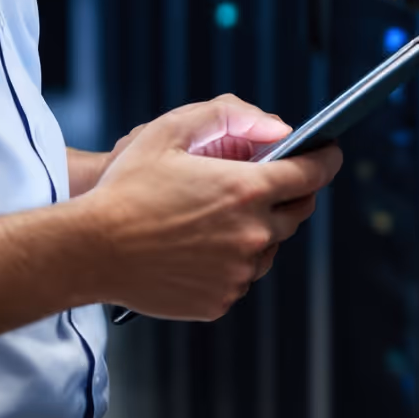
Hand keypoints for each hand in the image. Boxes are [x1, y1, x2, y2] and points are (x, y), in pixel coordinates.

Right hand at [84, 95, 342, 319]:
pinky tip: (201, 246)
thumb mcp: (170, 130)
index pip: (312, 174)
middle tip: (267, 181)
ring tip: (220, 215)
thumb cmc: (126, 188)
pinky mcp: (222, 299)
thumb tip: (279, 129)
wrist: (90, 250)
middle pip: (299, 211)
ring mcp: (239, 272)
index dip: (325, 159)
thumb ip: (230, 118)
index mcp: (246, 190)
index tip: (328, 153)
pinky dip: (233, 260)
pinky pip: (243, 275)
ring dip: (260, 229)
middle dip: (291, 192)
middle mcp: (252, 235)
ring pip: (271, 247)